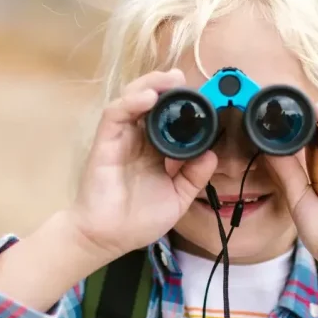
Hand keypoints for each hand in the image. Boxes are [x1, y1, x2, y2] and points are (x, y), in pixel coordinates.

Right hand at [66, 69, 217, 262]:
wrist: (109, 238)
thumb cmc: (138, 220)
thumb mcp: (177, 198)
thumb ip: (194, 177)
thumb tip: (212, 155)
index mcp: (155, 151)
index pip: (169, 118)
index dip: (183, 104)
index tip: (202, 97)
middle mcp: (138, 139)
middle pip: (150, 101)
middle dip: (166, 85)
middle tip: (184, 79)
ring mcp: (120, 138)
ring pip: (132, 99)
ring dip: (150, 84)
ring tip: (170, 80)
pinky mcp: (105, 142)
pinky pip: (116, 114)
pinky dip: (131, 101)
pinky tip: (148, 98)